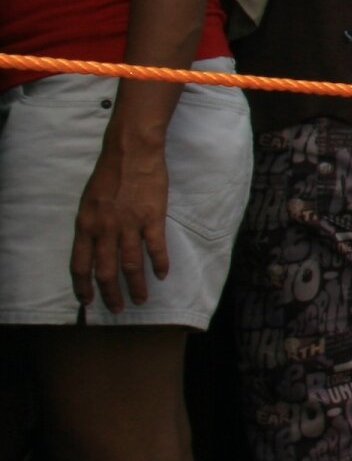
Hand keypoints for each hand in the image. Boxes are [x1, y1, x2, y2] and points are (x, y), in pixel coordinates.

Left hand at [71, 138, 170, 311]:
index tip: (88, 301)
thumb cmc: (110, 174)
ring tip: (141, 299)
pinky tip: (162, 275)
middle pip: (106, 271)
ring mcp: (128, 225)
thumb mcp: (88, 202)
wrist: (131, 152)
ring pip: (130, 265)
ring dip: (136, 286)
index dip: (83, 287)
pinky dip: (160, 264)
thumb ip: (91, 226)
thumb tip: (94, 248)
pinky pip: (155, 248)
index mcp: (85, 225)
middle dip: (111, 294)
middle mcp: (104, 229)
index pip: (80, 265)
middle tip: (117, 309)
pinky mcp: (152, 219)